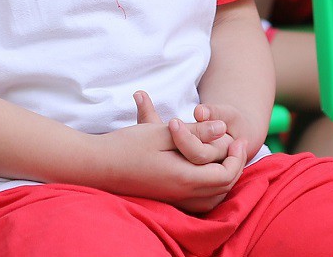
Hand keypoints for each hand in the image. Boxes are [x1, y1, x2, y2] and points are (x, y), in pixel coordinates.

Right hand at [90, 91, 244, 212]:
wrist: (96, 166)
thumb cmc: (126, 146)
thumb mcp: (162, 132)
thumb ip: (195, 132)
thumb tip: (223, 130)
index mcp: (183, 178)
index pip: (225, 175)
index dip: (236, 157)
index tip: (234, 138)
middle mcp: (181, 194)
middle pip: (223, 188)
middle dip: (234, 166)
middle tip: (233, 145)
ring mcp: (173, 200)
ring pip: (213, 198)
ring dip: (224, 179)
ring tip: (222, 157)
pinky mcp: (166, 200)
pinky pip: (199, 202)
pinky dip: (210, 189)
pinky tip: (203, 172)